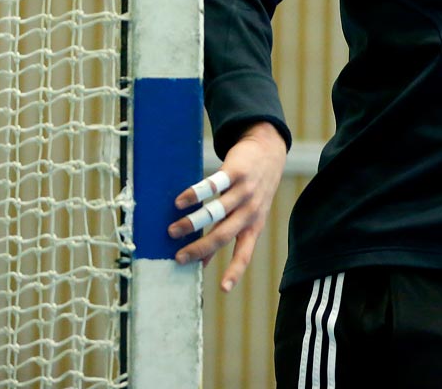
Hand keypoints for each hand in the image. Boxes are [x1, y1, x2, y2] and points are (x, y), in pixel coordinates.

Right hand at [169, 121, 287, 291]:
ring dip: (192, 223)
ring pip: (216, 212)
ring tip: (172, 231)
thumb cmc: (253, 190)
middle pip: (223, 235)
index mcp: (254, 226)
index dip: (235, 271)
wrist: (268, 153)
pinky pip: (213, 185)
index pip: (245, 253)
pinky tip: (181, 201)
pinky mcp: (237, 172)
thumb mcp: (248, 214)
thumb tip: (200, 263)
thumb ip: (225, 234)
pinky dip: (195, 194)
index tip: (224, 289)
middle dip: (200, 249)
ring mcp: (244, 191)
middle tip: (178, 258)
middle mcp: (250, 211)